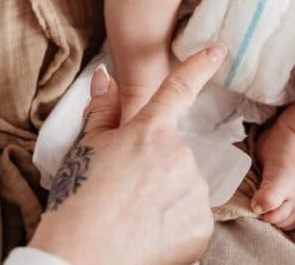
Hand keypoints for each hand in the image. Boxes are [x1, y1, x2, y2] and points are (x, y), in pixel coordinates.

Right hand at [29, 44, 228, 264]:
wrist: (80, 258)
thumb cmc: (76, 202)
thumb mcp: (85, 150)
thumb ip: (103, 110)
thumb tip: (107, 76)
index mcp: (149, 133)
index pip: (178, 90)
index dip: (199, 66)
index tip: (218, 50)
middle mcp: (179, 156)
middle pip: (174, 153)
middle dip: (154, 167)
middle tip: (123, 191)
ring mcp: (192, 192)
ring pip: (184, 186)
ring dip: (165, 197)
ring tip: (133, 217)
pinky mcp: (200, 226)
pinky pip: (191, 217)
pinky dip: (173, 225)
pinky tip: (148, 235)